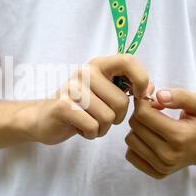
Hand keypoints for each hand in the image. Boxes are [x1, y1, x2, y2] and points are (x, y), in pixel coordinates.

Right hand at [20, 54, 148, 144]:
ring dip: (102, 128)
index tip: (137, 97)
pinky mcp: (63, 107)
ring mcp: (73, 88)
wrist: (44, 118)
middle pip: (121, 102)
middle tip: (102, 117)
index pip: (128, 61)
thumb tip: (150, 88)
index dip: (141, 80)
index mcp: (99, 65)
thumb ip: (128, 88)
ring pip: (108, 118)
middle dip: (117, 118)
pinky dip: (91, 134)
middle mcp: (85, 72)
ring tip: (89, 122)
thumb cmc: (80, 107)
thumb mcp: (105, 93)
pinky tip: (80, 128)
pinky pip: (93, 127)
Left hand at [125, 88, 195, 178]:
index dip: (142, 101)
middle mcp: (169, 155)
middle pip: (135, 126)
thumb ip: (181, 96)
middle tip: (154, 109)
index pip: (143, 114)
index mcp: (179, 137)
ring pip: (130, 140)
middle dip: (140, 112)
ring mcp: (162, 167)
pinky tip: (150, 137)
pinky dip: (137, 143)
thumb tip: (159, 96)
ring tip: (154, 124)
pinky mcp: (157, 173)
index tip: (150, 96)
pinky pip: (131, 154)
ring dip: (137, 128)